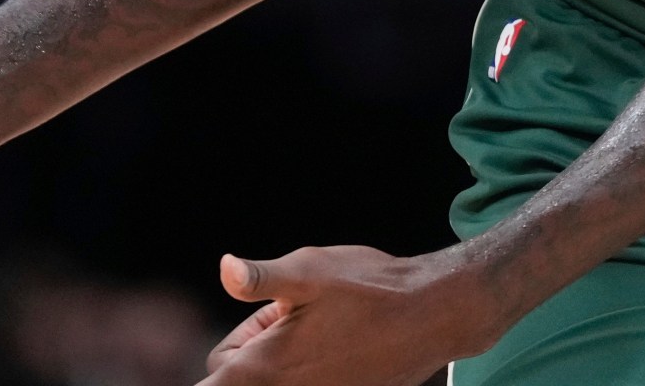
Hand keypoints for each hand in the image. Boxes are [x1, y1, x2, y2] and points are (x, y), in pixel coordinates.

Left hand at [199, 246, 499, 385]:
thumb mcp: (309, 271)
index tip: (254, 329)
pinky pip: (306, 383)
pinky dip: (309, 368)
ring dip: (282, 360)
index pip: (210, 383)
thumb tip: (225, 270)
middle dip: (252, 347)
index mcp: (264, 368)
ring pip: (273, 382)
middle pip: (236, 379)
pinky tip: (337, 342)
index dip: (223, 358)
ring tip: (319, 326)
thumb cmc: (371, 291)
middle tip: (292, 312)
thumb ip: (258, 278)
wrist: (434, 315)